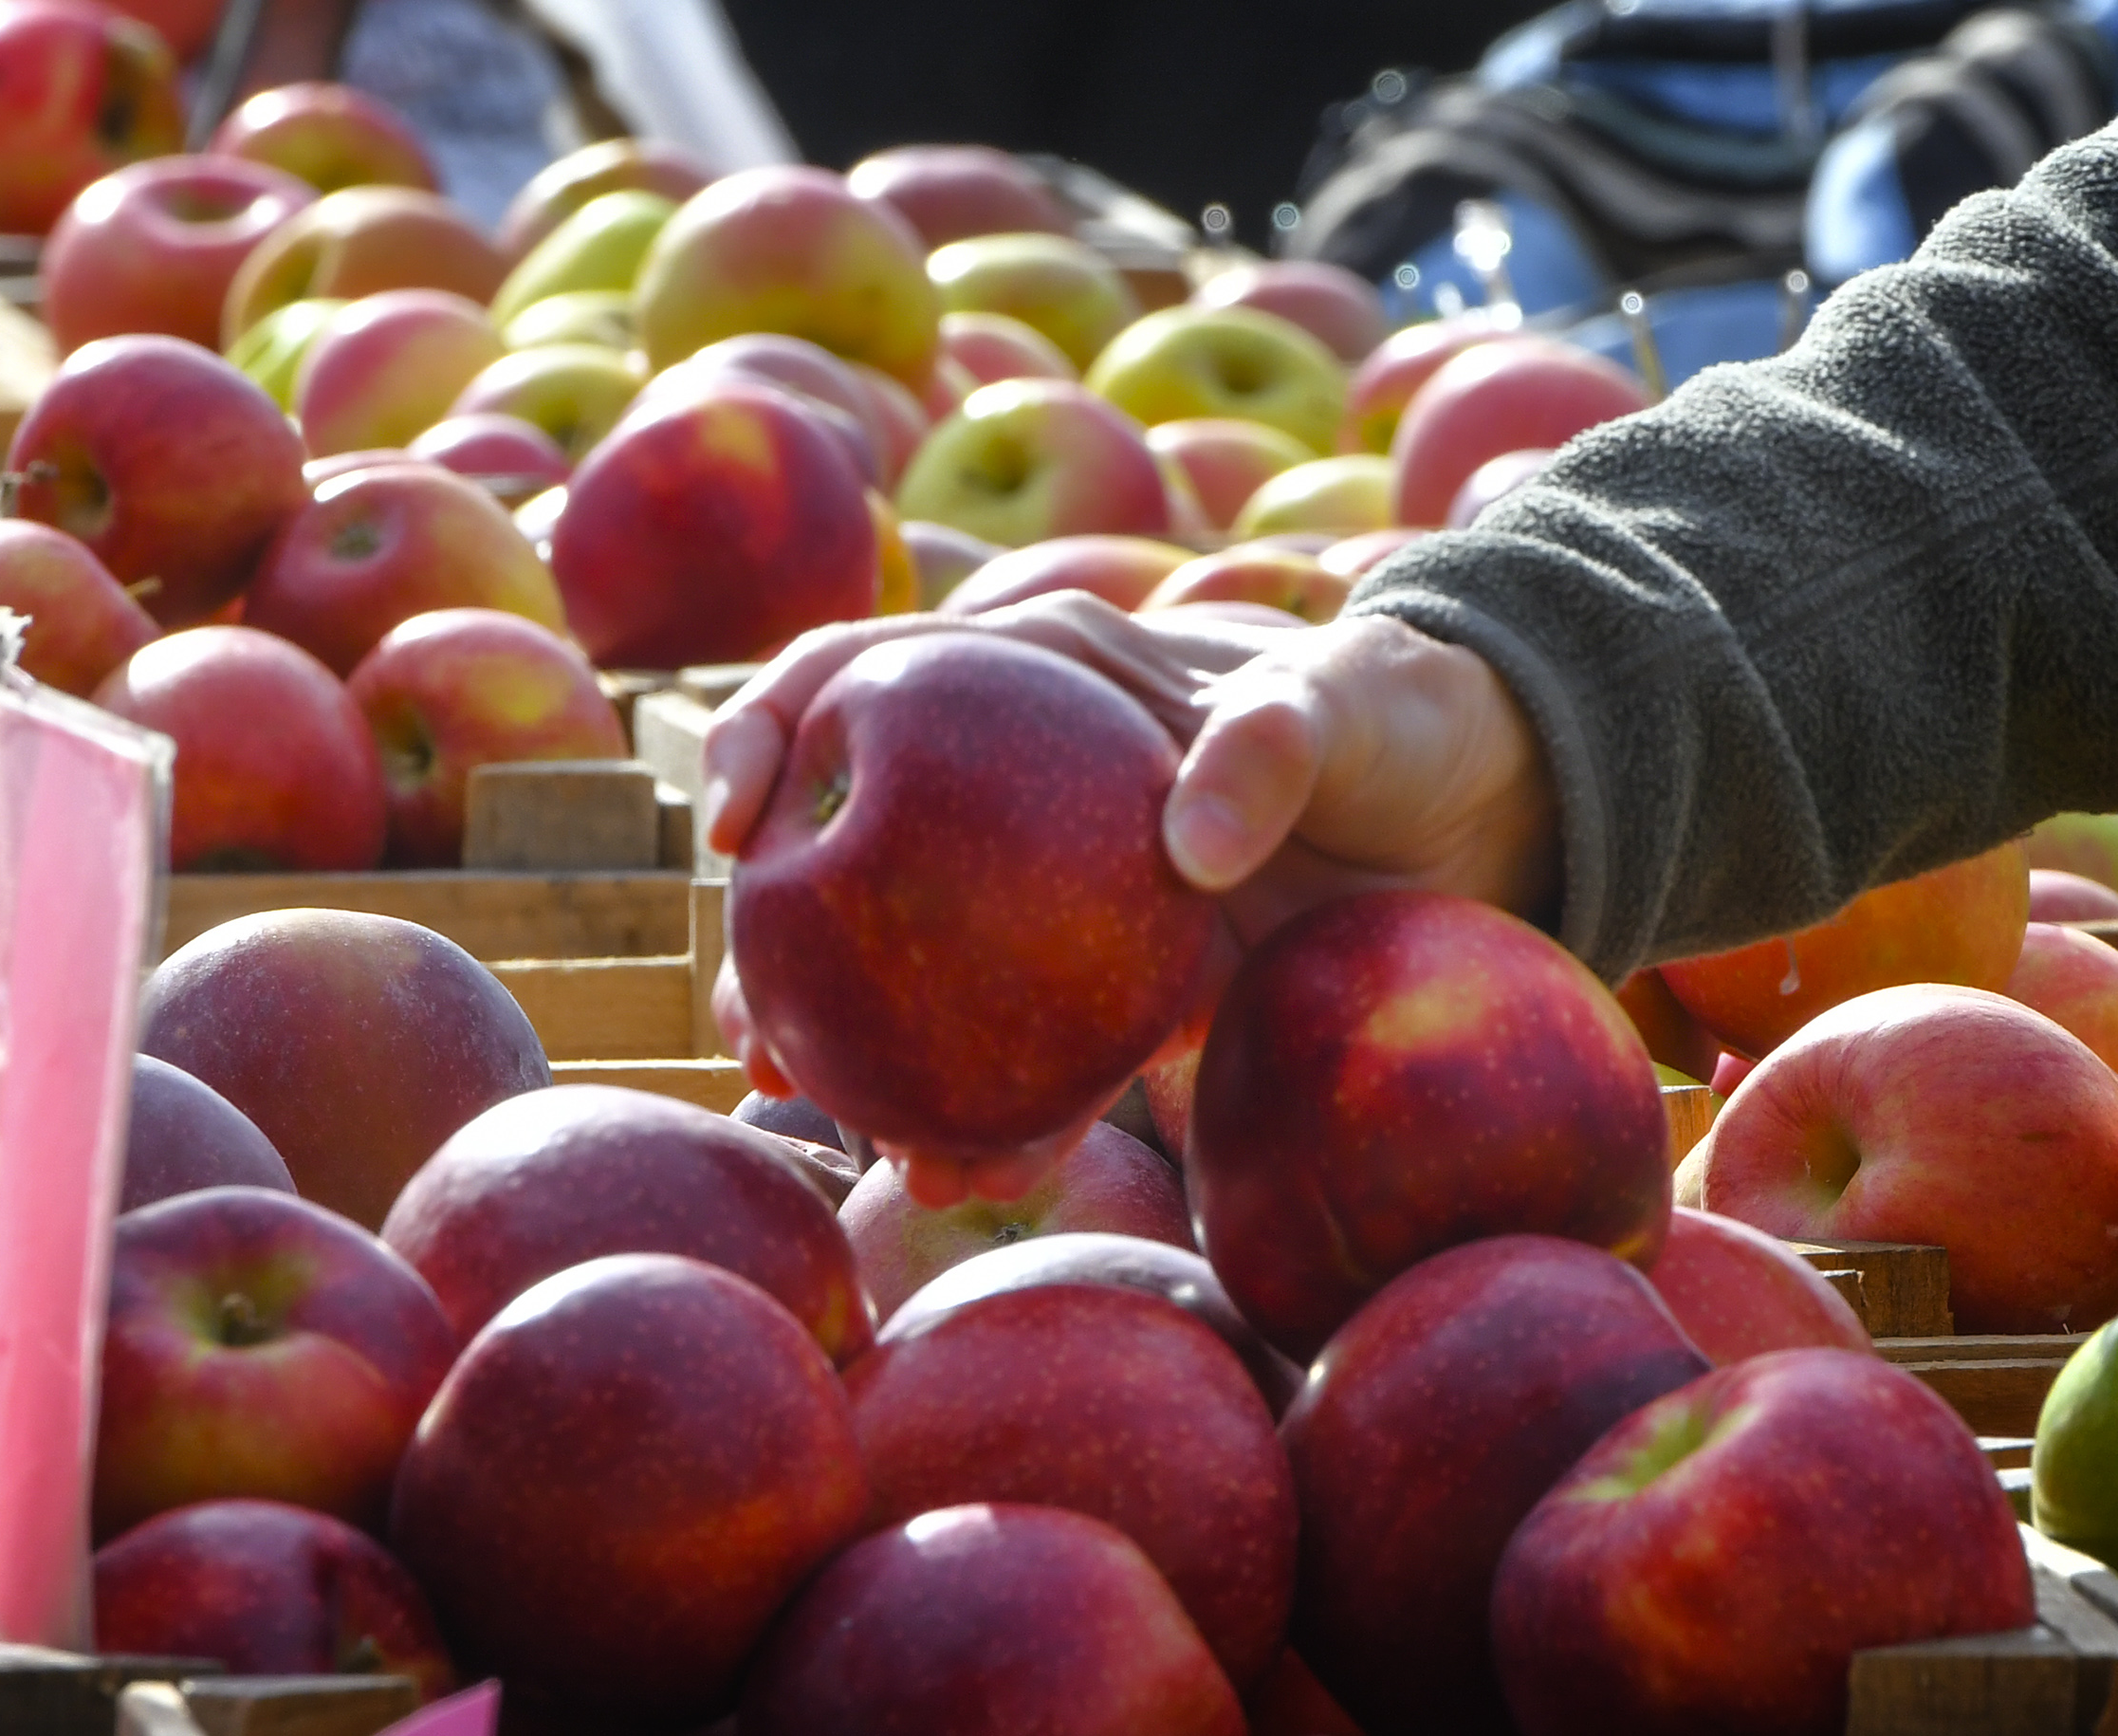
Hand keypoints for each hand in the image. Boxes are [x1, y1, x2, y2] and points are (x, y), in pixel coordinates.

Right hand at [700, 595, 1559, 1183]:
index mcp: (1037, 668)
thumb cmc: (1404, 720)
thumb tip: (1187, 844)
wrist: (1484, 818)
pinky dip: (972, 1107)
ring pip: (900, 958)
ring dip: (843, 1040)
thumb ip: (1273, 743)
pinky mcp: (1097, 984)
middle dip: (771, 938)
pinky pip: (1009, 1047)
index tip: (736, 827)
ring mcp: (1040, 889)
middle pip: (838, 837)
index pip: (857, 671)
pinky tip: (949, 1172)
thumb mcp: (1355, 703)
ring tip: (823, 1116)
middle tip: (753, 1031)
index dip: (768, 731)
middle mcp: (1006, 771)